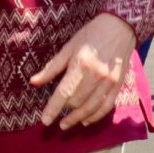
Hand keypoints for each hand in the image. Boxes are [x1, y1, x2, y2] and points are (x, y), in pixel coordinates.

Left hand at [31, 11, 137, 129]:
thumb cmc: (91, 35)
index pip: (64, 93)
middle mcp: (96, 76)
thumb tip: (33, 82)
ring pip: (91, 108)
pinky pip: (107, 106)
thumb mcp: (68, 47)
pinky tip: (86, 121)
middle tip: (55, 117)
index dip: (53, 109)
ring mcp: (109, 82)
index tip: (44, 121)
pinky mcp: (118, 84)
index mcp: (80, 65)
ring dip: (77, 119)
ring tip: (66, 125)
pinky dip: (96, 116)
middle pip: (77, 102)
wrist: (120, 27)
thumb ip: (52, 68)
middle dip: (64, 112)